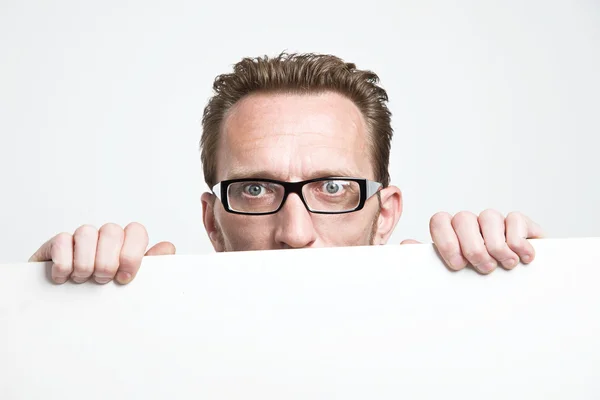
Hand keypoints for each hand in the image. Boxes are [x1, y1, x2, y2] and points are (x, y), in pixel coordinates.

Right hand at [29, 222, 175, 283]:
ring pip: (86, 232)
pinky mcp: (56, 244)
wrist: (66, 310)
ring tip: (83, 279)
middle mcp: (104, 238)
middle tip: (102, 279)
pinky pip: (62, 241)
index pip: (136, 231)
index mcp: (126, 245)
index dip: (131, 254)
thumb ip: (153, 267)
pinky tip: (63, 278)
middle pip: (112, 231)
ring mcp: (80, 239)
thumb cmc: (104, 296)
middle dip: (107, 261)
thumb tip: (167, 248)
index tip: (125, 278)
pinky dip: (64, 263)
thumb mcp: (132, 285)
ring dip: (85, 262)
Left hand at [401, 210, 543, 273]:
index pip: (439, 221)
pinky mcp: (521, 225)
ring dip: (496, 245)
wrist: (516, 295)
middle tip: (484, 268)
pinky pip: (515, 219)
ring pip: (489, 217)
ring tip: (505, 265)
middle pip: (463, 219)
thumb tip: (407, 245)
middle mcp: (471, 224)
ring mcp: (495, 223)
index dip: (447, 241)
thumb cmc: (478, 284)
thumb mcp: (451, 276)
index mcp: (451, 234)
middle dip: (473, 247)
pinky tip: (523, 258)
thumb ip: (429, 261)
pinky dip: (518, 241)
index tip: (458, 266)